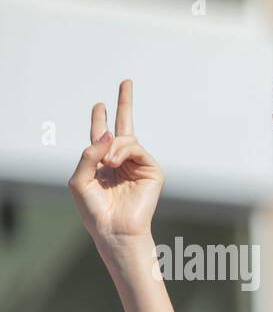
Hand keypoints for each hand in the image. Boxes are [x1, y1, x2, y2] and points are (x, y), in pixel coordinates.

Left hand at [68, 81, 163, 245]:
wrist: (114, 229)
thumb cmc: (95, 210)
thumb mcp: (80, 178)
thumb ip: (89, 153)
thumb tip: (111, 134)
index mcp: (105, 164)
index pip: (103, 137)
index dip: (100, 120)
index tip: (100, 104)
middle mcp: (123, 162)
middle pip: (125, 127)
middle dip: (125, 103)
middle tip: (127, 81)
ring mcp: (140, 166)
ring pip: (127, 139)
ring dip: (113, 147)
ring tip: (107, 163)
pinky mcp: (153, 172)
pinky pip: (137, 148)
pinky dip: (123, 152)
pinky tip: (114, 163)